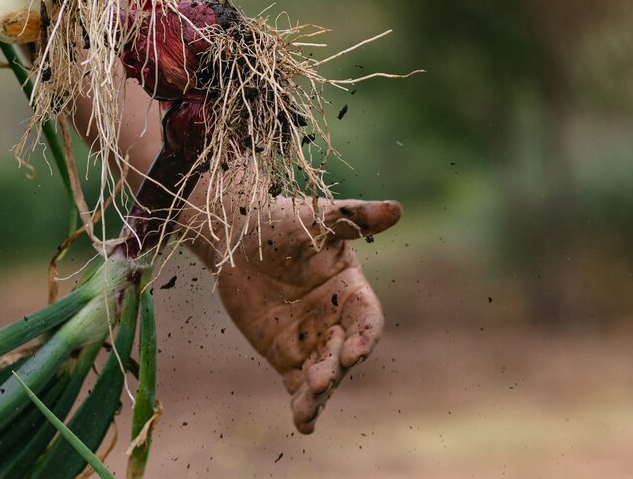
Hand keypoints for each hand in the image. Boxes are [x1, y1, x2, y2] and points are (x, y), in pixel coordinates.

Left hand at [186, 197, 400, 433]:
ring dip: (319, 392)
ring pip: (324, 372)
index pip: (367, 319)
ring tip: (307, 407)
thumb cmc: (281, 220)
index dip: (364, 336)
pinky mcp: (286, 354)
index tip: (354, 351)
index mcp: (351, 288)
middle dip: (335, 367)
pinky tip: (303, 423)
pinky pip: (298, 384)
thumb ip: (354, 218)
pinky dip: (303, 404)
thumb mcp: (316, 217)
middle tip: (320, 380)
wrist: (236, 234)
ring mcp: (312, 339)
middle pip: (344, 351)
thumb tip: (396, 209)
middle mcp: (336, 319)